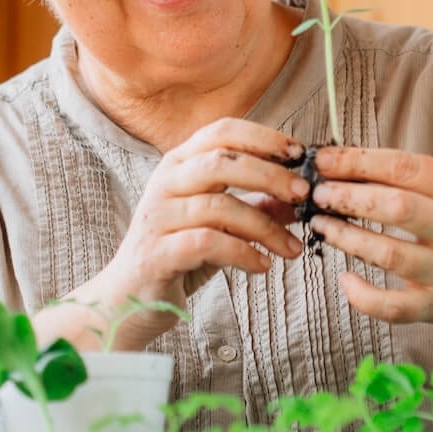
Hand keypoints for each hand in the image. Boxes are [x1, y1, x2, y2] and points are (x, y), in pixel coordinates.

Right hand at [91, 119, 308, 347]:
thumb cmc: (178, 254)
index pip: (222, 131)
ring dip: (265, 226)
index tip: (299, 154)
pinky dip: (242, 253)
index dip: (264, 137)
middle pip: (222, 161)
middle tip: (304, 195)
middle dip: (270, 175)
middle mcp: (164, 182)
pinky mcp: (156, 253)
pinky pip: (207, 243)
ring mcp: (157, 217)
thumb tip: (301, 197)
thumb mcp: (222, 225)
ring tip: (291, 248)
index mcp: (179, 164)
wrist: (128, 300)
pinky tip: (262, 265)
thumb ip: (256, 206)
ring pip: (219, 205)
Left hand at [308, 146, 432, 362]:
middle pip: (394, 205)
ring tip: (322, 225)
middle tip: (316, 191)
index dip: (360, 160)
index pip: (407, 167)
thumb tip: (371, 168)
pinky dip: (364, 297)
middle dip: (347, 195)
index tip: (327, 158)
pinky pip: (395, 307)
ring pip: (388, 253)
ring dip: (347, 237)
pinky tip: (345, 282)